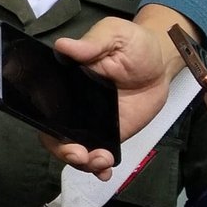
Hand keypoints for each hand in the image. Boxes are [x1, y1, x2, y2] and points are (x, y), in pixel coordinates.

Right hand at [48, 8, 191, 177]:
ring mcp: (92, 122)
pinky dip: (99, 168)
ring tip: (100, 162)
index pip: (45, 105)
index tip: (60, 135)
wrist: (161, 61)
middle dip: (64, 151)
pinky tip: (105, 172)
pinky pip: (99, 153)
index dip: (46, 124)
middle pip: (56, 134)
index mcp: (66, 80)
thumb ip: (92, 43)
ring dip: (83, 163)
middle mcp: (73, 104)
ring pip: (76, 149)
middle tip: (81, 155)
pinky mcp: (111, 133)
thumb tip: (63, 46)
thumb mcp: (113, 34)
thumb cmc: (133, 43)